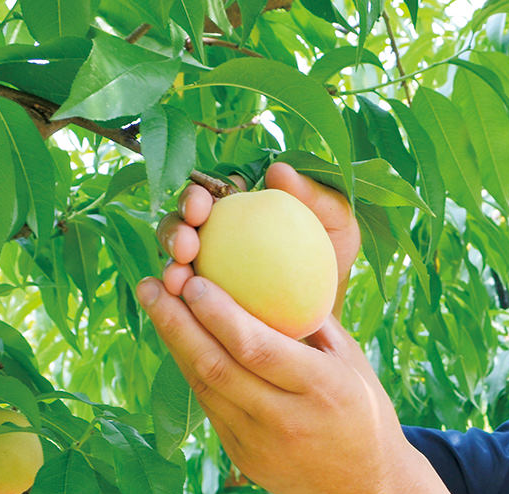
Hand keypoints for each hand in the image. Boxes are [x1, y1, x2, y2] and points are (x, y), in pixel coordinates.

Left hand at [134, 273, 419, 493]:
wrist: (369, 487)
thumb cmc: (364, 409)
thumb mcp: (352, 361)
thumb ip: (313, 319)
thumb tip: (273, 267)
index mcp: (320, 388)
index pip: (257, 348)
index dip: (218, 314)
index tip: (193, 280)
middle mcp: (286, 419)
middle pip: (217, 367)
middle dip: (176, 321)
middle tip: (151, 284)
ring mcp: (260, 445)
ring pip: (204, 388)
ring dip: (174, 343)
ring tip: (155, 304)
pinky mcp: (243, 459)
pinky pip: (210, 408)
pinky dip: (191, 370)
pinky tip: (178, 340)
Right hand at [155, 162, 361, 304]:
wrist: (332, 299)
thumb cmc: (333, 252)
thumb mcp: (338, 221)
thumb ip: (313, 195)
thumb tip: (278, 171)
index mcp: (238, 203)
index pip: (206, 194)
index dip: (195, 197)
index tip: (201, 207)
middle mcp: (216, 230)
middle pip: (182, 225)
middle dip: (173, 231)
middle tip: (187, 245)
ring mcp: (208, 264)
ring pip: (177, 260)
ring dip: (171, 267)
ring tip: (178, 279)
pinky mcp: (207, 298)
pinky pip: (188, 298)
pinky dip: (180, 300)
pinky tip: (181, 306)